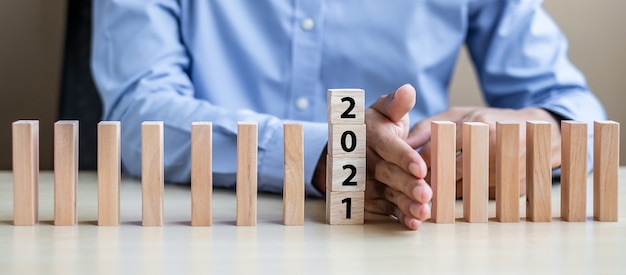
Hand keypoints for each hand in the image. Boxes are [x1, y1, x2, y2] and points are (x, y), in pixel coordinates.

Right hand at [364, 84, 431, 229]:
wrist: (347, 150)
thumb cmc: (374, 127)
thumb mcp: (382, 111)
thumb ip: (396, 103)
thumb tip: (407, 90)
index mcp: (371, 136)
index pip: (389, 147)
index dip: (405, 158)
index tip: (421, 167)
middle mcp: (365, 161)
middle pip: (388, 173)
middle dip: (407, 184)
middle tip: (426, 193)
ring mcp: (365, 181)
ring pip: (387, 193)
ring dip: (405, 204)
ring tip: (423, 211)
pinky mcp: (369, 198)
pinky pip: (385, 209)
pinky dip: (399, 217)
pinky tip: (413, 223)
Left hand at [407, 107, 561, 198]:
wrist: (542, 133)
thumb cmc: (491, 120)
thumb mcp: (460, 114)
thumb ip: (429, 126)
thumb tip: (403, 143)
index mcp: (476, 125)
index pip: (436, 151)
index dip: (418, 165)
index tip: (404, 172)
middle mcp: (491, 148)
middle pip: (448, 173)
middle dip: (428, 183)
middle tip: (412, 189)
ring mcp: (504, 169)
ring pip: (462, 190)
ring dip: (443, 195)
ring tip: (427, 195)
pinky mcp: (512, 188)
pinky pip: (478, 199)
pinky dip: (463, 200)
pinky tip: (452, 199)